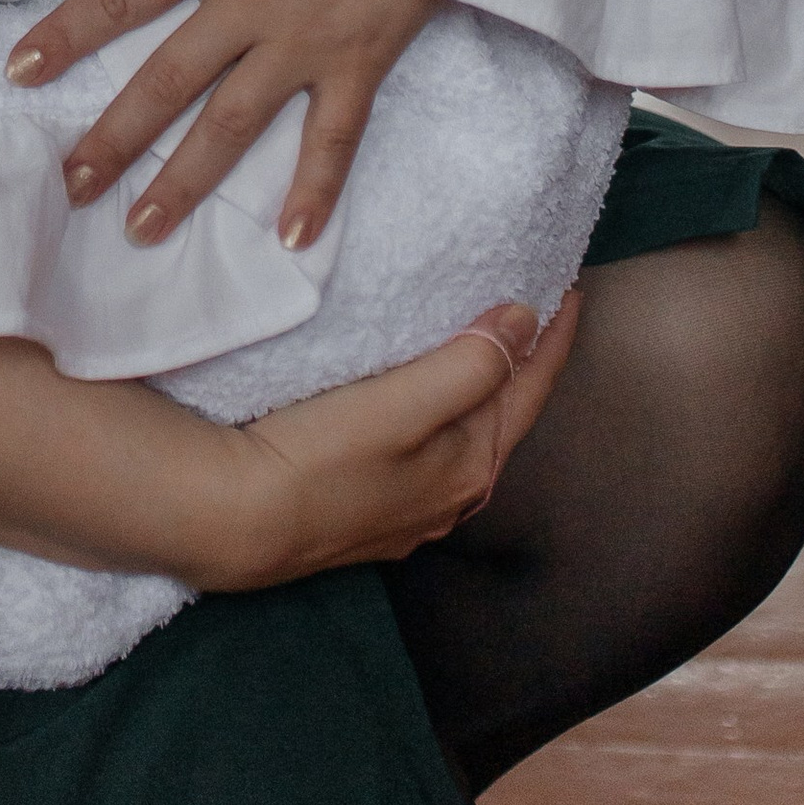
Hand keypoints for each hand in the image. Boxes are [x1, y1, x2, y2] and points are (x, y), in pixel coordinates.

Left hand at [7, 0, 435, 248]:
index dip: (67, 31)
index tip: (17, 70)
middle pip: (163, 79)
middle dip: (112, 137)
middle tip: (69, 186)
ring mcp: (305, 38)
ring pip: (231, 123)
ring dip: (185, 180)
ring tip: (142, 229)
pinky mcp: (363, 58)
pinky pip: (334, 137)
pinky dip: (316, 190)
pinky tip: (294, 241)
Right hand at [195, 295, 578, 587]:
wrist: (233, 518)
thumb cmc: (317, 459)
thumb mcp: (402, 406)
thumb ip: (470, 366)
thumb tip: (525, 321)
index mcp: (470, 468)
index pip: (530, 390)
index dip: (554, 337)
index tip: (570, 285)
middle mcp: (450, 497)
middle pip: (502, 414)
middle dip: (522, 361)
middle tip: (532, 303)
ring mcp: (408, 509)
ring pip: (463, 433)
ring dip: (478, 386)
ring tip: (481, 338)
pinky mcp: (367, 508)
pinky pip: (426, 448)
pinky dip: (439, 410)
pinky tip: (420, 395)